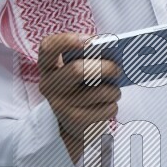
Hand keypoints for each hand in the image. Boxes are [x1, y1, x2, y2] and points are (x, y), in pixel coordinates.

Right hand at [37, 32, 121, 163]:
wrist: (73, 125)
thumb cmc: (81, 88)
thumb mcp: (79, 73)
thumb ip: (90, 59)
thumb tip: (116, 57)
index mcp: (48, 66)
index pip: (48, 46)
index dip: (67, 40)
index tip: (90, 41)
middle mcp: (49, 85)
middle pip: (78, 70)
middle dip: (105, 67)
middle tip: (118, 69)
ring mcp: (60, 106)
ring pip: (100, 92)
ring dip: (114, 90)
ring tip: (114, 92)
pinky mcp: (76, 122)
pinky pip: (107, 109)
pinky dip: (113, 106)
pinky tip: (107, 107)